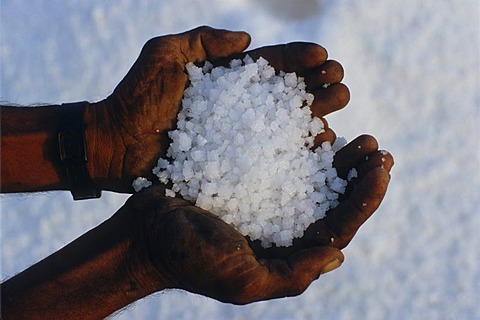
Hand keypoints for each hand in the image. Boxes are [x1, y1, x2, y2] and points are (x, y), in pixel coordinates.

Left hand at [84, 26, 348, 191]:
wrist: (114, 145)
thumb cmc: (135, 98)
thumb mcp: (165, 55)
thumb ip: (203, 40)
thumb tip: (247, 38)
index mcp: (228, 80)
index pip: (271, 66)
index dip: (299, 60)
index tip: (323, 56)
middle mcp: (240, 109)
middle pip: (287, 95)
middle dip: (317, 86)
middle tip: (339, 84)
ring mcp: (239, 139)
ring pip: (286, 125)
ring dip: (315, 115)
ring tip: (336, 109)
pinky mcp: (234, 167)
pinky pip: (271, 158)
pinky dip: (297, 151)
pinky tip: (319, 144)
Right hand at [126, 136, 391, 304]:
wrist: (148, 233)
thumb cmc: (191, 261)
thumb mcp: (242, 280)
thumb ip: (292, 275)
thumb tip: (337, 255)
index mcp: (289, 251)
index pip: (339, 226)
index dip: (365, 199)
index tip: (382, 169)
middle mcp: (285, 224)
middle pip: (333, 199)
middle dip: (360, 175)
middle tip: (375, 147)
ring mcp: (268, 197)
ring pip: (314, 175)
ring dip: (339, 157)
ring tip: (354, 136)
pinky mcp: (250, 174)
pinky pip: (284, 156)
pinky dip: (304, 142)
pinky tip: (317, 126)